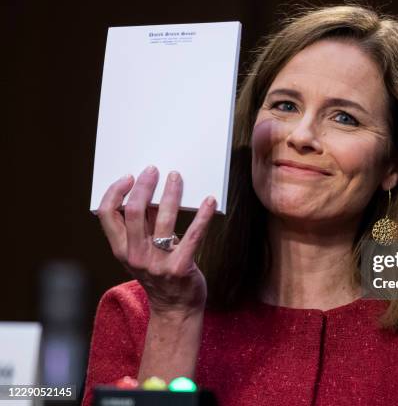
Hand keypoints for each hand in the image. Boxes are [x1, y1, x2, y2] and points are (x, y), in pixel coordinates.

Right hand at [96, 165, 215, 316]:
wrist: (176, 309)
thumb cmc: (160, 275)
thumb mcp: (143, 252)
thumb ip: (143, 227)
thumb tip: (148, 192)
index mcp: (121, 250)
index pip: (107, 215)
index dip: (115, 192)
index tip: (129, 177)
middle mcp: (136, 256)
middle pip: (134, 212)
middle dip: (144, 187)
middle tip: (154, 170)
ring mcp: (157, 263)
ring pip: (163, 220)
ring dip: (171, 194)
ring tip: (176, 177)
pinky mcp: (181, 268)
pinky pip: (193, 236)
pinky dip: (203, 216)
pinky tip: (209, 201)